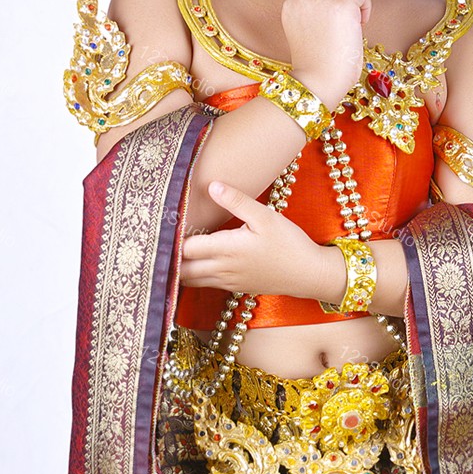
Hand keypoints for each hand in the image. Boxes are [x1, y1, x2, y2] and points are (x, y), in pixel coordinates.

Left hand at [180, 180, 325, 296]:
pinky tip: (197, 261)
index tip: (168, 222)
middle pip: (182, 269)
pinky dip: (194, 275)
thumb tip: (213, 186)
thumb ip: (237, 201)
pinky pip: (206, 284)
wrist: (308, 274)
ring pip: (191, 280)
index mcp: (227, 249)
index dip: (175, 237)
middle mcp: (223, 269)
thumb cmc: (288, 243)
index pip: (186, 248)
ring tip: (175, 250)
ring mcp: (228, 282)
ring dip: (181, 268)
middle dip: (170, 257)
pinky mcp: (235, 287)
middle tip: (164, 239)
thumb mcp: (265, 216)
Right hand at [281, 0, 371, 107]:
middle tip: (350, 14)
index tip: (337, 15)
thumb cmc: (317, 65)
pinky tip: (361, 27)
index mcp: (291, 3)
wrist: (316, 83)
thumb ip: (316, 9)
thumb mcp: (307, 30)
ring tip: (355, 24)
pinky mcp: (340, 5)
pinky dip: (366, 8)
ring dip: (357, 0)